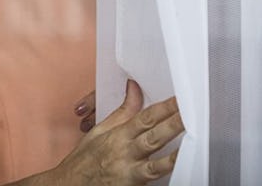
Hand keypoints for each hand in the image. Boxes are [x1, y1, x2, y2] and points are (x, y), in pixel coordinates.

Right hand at [53, 80, 183, 184]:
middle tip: (191, 113)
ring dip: (175, 154)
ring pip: (156, 164)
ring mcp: (129, 173)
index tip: (180, 99)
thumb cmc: (85, 158)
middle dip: (173, 124)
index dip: (164, 108)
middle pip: (154, 137)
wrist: (69, 185)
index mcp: (118, 135)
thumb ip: (123, 110)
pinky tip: (179, 170)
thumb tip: (134, 86)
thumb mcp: (101, 130)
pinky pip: (152, 182)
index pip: (145, 118)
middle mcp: (125, 153)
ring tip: (192, 144)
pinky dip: (165, 176)